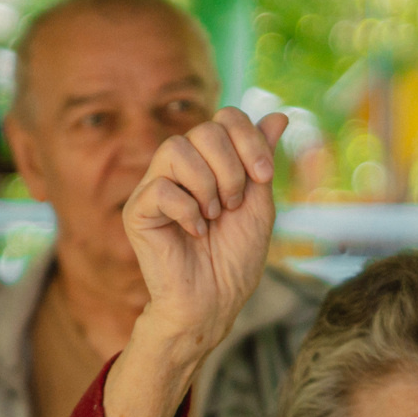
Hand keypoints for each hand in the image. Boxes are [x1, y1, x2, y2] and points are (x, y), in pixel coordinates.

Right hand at [123, 108, 286, 363]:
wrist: (215, 301)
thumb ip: (263, 160)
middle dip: (230, 167)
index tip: (264, 176)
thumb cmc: (236, 257)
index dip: (248, 140)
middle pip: (203, 130)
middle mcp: (180, 168)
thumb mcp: (259, 203)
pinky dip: (187, 211)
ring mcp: (155, 187)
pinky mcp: (137, 211)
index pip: (225, 118)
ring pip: (175, 149)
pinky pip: (160, 188)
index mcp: (210, 161)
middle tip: (234, 204)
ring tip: (213, 216)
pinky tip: (195, 232)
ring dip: (207, 186)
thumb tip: (279, 115)